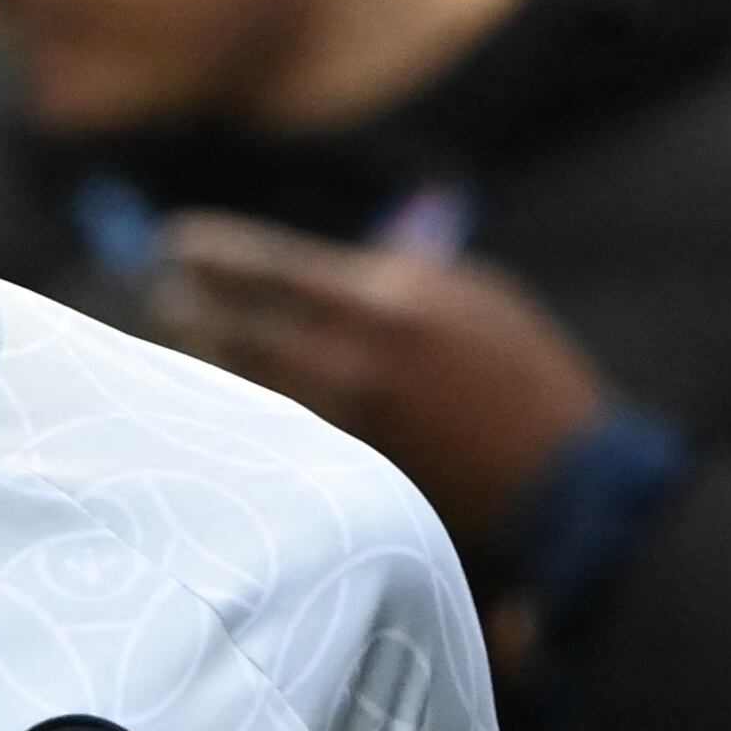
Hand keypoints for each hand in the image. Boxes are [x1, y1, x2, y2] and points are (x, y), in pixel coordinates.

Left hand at [147, 214, 611, 537]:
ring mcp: (348, 428)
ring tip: (175, 358)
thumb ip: (398, 277)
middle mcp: (358, 363)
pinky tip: (217, 417)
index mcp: (391, 302)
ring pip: (245, 394)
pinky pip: (273, 443)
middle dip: (191, 318)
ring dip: (201, 373)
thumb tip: (334, 266)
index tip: (174, 246)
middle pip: (238, 334)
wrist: (569, 485)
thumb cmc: (528, 378)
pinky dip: (240, 423)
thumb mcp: (473, 299)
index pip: (271, 269)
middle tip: (161, 306)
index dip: (214, 256)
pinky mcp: (347, 480)